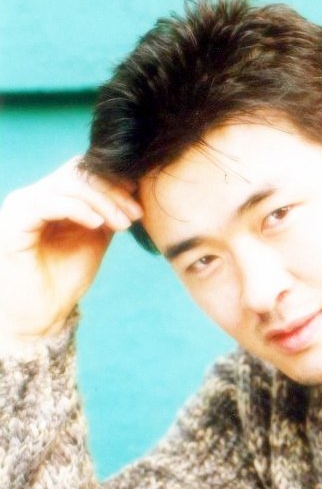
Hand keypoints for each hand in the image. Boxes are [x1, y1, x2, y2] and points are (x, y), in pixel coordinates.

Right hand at [0, 157, 142, 348]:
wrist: (43, 315)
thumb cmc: (65, 279)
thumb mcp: (95, 239)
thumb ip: (107, 213)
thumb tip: (132, 190)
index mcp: (51, 197)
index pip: (84, 173)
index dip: (115, 183)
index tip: (139, 206)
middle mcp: (33, 196)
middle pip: (78, 173)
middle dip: (113, 192)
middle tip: (135, 215)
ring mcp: (22, 207)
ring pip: (67, 184)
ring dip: (102, 202)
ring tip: (122, 224)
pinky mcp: (15, 223)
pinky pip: (49, 203)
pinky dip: (78, 209)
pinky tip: (98, 224)